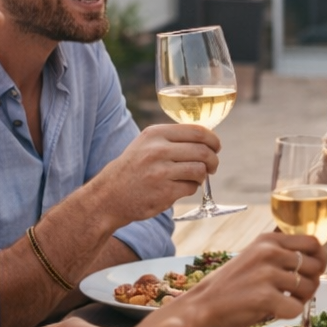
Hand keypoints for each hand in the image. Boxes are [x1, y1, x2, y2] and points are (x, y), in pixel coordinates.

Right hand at [91, 124, 219, 225]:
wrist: (109, 195)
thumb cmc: (133, 168)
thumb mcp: (147, 144)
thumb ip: (172, 139)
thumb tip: (207, 138)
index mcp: (155, 134)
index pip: (196, 131)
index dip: (213, 139)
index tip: (216, 147)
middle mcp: (157, 150)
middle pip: (202, 151)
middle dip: (213, 160)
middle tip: (212, 166)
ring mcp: (161, 172)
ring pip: (199, 170)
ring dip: (202, 175)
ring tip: (196, 178)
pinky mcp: (164, 192)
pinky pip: (191, 188)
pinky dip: (191, 188)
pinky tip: (181, 187)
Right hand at [167, 233, 324, 326]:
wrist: (202, 307)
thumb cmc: (229, 286)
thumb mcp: (253, 257)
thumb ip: (280, 254)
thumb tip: (315, 258)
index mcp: (268, 240)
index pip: (312, 241)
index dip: (320, 257)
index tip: (315, 269)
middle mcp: (269, 252)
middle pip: (315, 266)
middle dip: (312, 282)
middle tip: (296, 292)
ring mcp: (268, 274)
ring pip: (309, 288)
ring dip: (299, 300)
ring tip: (280, 302)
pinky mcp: (266, 297)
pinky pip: (296, 308)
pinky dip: (288, 314)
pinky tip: (272, 311)